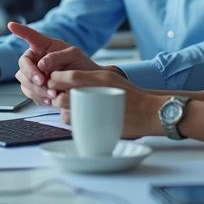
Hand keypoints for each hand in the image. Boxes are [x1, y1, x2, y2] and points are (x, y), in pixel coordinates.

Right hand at [8, 22, 105, 105]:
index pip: (30, 36)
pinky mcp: (35, 88)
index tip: (11, 25)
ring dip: (36, 88)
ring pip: (24, 80)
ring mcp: (34, 73)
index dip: (20, 30)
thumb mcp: (73, 55)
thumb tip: (41, 63)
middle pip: (23, 64)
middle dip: (31, 74)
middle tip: (42, 82)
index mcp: (44, 45)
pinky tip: (49, 99)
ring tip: (52, 94)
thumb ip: (57, 56)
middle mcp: (36, 58)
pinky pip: (29, 92)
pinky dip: (38, 97)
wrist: (86, 85)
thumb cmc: (80, 64)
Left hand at [45, 69, 164, 137]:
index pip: (70, 76)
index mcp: (100, 78)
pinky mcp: (99, 126)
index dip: (56, 79)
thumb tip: (69, 78)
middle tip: (57, 98)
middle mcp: (97, 94)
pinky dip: (73, 122)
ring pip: (66, 113)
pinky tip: (78, 119)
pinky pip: (77, 126)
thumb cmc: (132, 95)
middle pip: (64, 96)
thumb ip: (91, 79)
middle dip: (56, 98)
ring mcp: (97, 112)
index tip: (53, 82)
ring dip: (63, 111)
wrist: (150, 111)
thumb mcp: (112, 79)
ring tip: (68, 109)